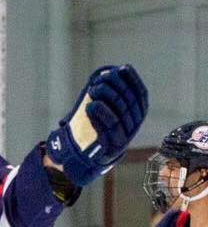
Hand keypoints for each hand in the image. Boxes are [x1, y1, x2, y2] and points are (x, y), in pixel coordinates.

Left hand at [46, 65, 147, 186]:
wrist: (86, 158)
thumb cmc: (96, 128)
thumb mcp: (106, 110)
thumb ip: (109, 95)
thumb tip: (107, 72)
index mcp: (138, 115)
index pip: (141, 95)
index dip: (133, 81)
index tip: (122, 68)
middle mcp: (135, 126)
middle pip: (129, 103)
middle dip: (117, 87)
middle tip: (102, 78)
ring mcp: (125, 138)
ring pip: (120, 115)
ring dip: (107, 99)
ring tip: (93, 89)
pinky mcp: (112, 147)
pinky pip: (108, 129)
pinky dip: (99, 115)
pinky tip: (90, 105)